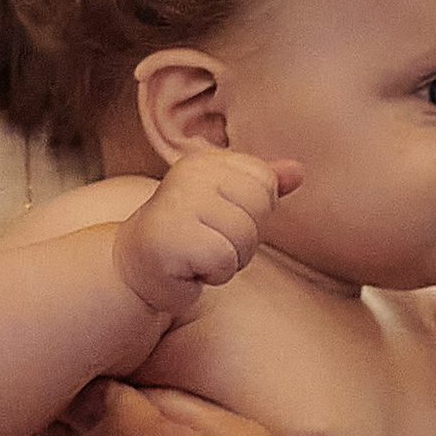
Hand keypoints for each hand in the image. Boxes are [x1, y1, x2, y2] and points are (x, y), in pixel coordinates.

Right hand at [113, 149, 297, 323]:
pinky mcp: (172, 238)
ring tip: (199, 255)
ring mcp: (177, 204)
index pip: (264, 182)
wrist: (136, 269)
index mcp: (204, 162)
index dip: (252, 212)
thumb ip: (261, 186)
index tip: (219, 220)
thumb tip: (298, 171)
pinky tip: (190, 268)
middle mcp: (188, 175)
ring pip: (245, 236)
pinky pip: (225, 259)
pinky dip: (213, 273)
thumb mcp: (227, 205)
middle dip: (244, 237)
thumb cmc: (189, 237)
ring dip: (229, 259)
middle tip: (210, 242)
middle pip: (259, 207)